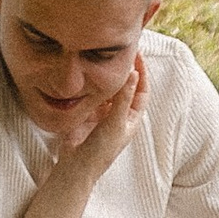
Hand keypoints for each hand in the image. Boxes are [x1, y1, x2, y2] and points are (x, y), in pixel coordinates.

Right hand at [56, 56, 146, 178]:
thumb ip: (124, 98)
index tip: (137, 55)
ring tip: (103, 58)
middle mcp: (118, 114)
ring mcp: (102, 114)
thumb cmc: (101, 150)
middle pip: (125, 87)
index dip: (142, 73)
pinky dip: (92, 84)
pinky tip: (89, 73)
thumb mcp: (116, 123)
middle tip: (120, 51)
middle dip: (124, 71)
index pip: (141, 91)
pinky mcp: (87, 113)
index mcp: (131, 118)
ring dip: (107, 76)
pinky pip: (92, 94)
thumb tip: (134, 73)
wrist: (76, 166)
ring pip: (108, 89)